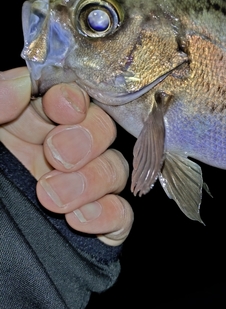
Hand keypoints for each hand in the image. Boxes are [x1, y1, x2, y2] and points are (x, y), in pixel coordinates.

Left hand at [0, 67, 132, 245]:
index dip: (72, 99)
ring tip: (52, 197)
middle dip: (86, 138)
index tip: (60, 108)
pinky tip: (77, 220)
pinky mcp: (97, 226)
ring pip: (115, 169)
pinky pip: (121, 213)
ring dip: (92, 179)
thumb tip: (22, 82)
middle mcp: (60, 155)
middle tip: (57, 155)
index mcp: (29, 128)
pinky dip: (107, 214)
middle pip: (102, 129)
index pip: (69, 98)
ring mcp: (80, 191)